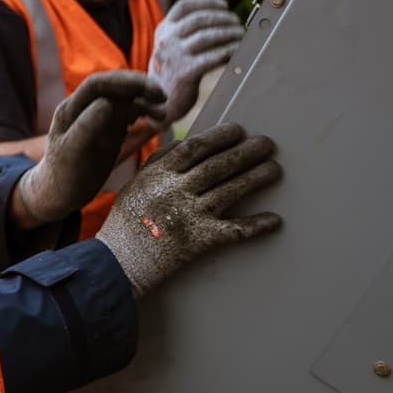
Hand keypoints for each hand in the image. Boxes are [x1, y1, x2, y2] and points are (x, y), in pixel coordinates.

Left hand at [16, 71, 166, 226]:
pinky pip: (129, 113)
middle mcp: (84, 107)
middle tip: (163, 98)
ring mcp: (99, 116)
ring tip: (163, 115)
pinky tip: (157, 121)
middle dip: (139, 87)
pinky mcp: (110, 128)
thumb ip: (86, 127)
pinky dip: (145, 113)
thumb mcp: (71, 153)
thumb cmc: (63, 176)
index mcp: (70, 108)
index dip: (124, 82)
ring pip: (125, 99)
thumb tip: (106, 103)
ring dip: (145, 101)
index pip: (98, 84)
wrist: (62, 193)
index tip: (148, 89)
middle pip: (114, 87)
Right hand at [95, 122, 281, 297]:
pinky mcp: (200, 241)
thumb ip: (161, 162)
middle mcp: (175, 191)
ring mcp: (190, 215)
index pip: (196, 147)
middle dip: (246, 152)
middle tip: (267, 144)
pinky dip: (257, 225)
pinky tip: (274, 220)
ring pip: (231, 190)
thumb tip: (190, 142)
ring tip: (274, 169)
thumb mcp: (137, 183)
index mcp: (158, 174)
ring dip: (256, 178)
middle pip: (219, 165)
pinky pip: (235, 230)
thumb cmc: (126, 221)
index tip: (238, 130)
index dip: (220, 136)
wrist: (118, 262)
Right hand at [149, 0, 243, 126]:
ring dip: (230, 33)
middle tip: (237, 22)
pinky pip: (214, 57)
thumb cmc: (171, 67)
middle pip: (200, 18)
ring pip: (208, 36)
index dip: (207, 1)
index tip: (224, 6)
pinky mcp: (186, 73)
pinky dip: (230, 50)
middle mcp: (167, 40)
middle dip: (224, 18)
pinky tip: (239, 50)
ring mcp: (175, 56)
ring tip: (241, 34)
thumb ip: (188, 21)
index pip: (185, 5)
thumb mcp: (171, 41)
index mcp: (163, 29)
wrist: (156, 100)